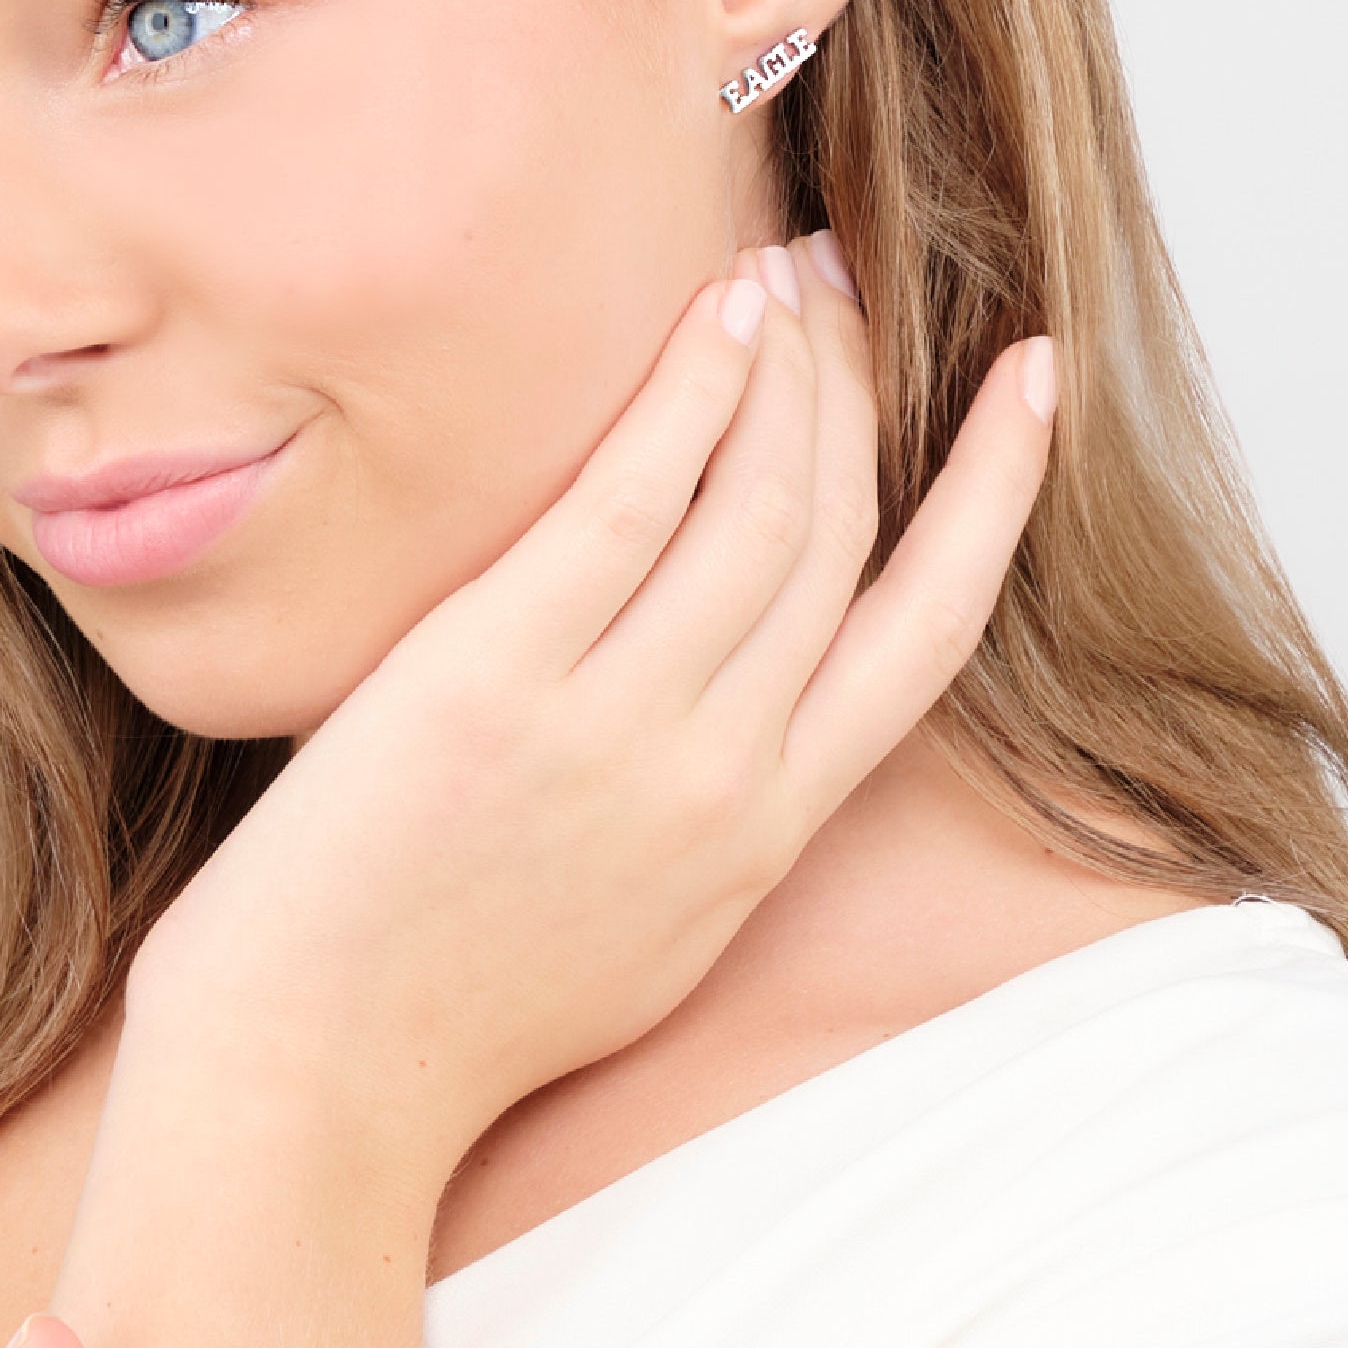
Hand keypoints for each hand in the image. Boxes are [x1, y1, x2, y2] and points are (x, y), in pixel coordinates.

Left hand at [125, 233, 1057, 1174]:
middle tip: (845, 283)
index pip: (925, 634)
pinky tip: (713, 317)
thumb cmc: (445, 1012)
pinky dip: (690, 396)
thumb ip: (702, 825)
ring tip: (780, 267)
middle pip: (841, 532)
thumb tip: (721, 719)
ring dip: (788, 364)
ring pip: (761, 499)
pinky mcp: (499, 677)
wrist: (315, 1079)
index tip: (1031, 392)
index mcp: (762, 835)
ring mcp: (618, 725)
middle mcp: (722, 772)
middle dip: (862, 388)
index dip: (992, 496)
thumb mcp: (639, 938)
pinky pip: (632, 499)